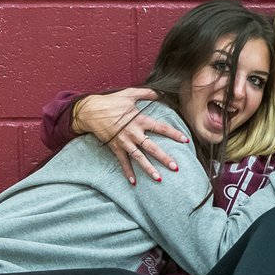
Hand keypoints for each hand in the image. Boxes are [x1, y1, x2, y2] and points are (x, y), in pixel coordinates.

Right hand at [74, 88, 188, 184]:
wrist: (89, 111)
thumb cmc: (109, 102)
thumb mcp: (129, 94)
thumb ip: (145, 93)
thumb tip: (159, 92)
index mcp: (139, 120)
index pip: (160, 128)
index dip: (173, 133)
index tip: (185, 140)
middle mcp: (133, 133)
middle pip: (151, 147)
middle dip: (164, 158)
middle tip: (175, 167)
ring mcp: (123, 142)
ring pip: (138, 158)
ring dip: (148, 169)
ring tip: (158, 179)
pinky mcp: (114, 147)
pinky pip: (122, 162)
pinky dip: (127, 172)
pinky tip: (133, 182)